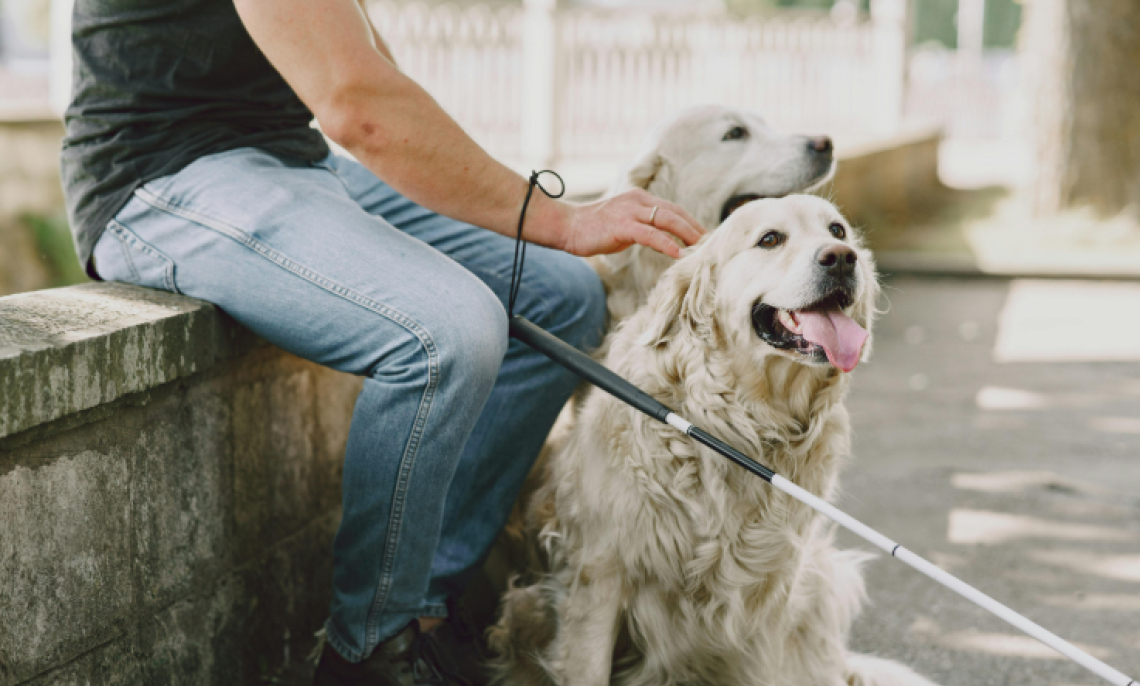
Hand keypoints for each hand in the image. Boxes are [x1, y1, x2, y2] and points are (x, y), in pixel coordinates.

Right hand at [549, 189, 705, 258]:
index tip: (705, 237)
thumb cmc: (594, 229)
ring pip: (668, 220)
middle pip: (676, 213)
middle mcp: (639, 200)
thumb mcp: (624, 226)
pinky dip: (666, 243)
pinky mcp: (622, 225)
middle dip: (696, 228)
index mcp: (640, 199)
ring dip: (688, 234)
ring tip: (702, 248)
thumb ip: (644, 229)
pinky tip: (678, 254)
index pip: (673, 209)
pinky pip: (650, 234)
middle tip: (712, 243)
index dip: (692, 222)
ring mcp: (631, 211)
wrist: (567, 226)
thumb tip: (664, 242)